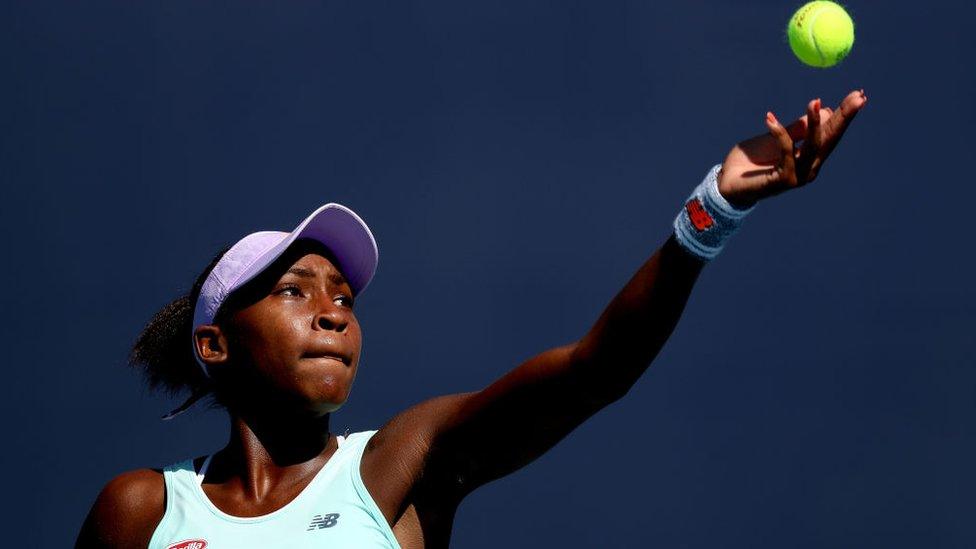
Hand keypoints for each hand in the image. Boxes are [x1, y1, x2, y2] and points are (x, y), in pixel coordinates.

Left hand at [717, 89, 867, 207]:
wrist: (726, 183)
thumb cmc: (750, 162)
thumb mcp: (774, 139)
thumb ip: (796, 129)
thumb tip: (822, 110)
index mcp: (809, 158)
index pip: (831, 134)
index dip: (844, 116)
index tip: (859, 95)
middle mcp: (809, 169)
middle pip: (830, 139)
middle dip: (844, 117)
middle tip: (858, 96)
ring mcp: (798, 177)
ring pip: (813, 145)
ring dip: (814, 122)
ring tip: (814, 101)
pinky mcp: (784, 180)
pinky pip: (786, 151)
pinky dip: (779, 133)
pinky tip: (769, 118)